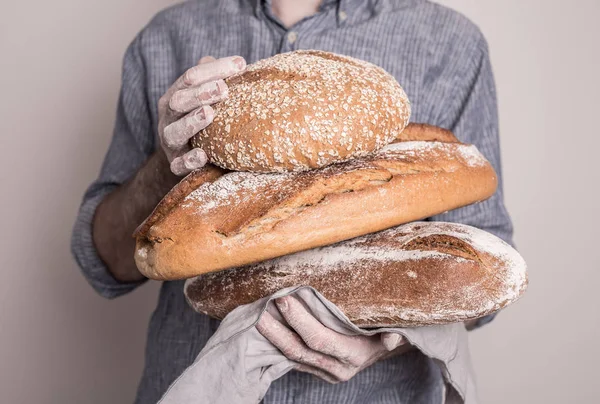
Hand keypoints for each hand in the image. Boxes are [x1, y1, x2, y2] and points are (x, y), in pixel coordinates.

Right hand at [158, 55, 245, 175]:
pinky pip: (179, 164)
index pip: (190, 77)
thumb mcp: (206, 97)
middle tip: (223, 88)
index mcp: (176, 95)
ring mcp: (170, 141)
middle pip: (179, 100)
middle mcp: (169, 116)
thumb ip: (217, 79)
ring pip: (175, 131)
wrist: (186, 155)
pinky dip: (189, 160)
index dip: (214, 70)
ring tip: (209, 113)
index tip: (240, 64)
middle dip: (200, 93)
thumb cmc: (202, 119)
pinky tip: (202, 155)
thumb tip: (238, 63)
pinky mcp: (175, 163)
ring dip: (192, 121)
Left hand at [256, 295, 410, 383]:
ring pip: (292, 357)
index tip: (284, 300)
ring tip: (258, 315)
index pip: (319, 339)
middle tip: (261, 308)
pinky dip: (278, 342)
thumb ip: (392, 335)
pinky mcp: (315, 369)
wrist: (384, 345)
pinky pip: (292, 358)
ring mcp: (324, 372)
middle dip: (277, 330)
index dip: (300, 321)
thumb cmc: (386, 327)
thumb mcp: (392, 327)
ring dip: (273, 337)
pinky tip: (267, 327)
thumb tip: (392, 338)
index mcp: (354, 356)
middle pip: (299, 350)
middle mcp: (337, 369)